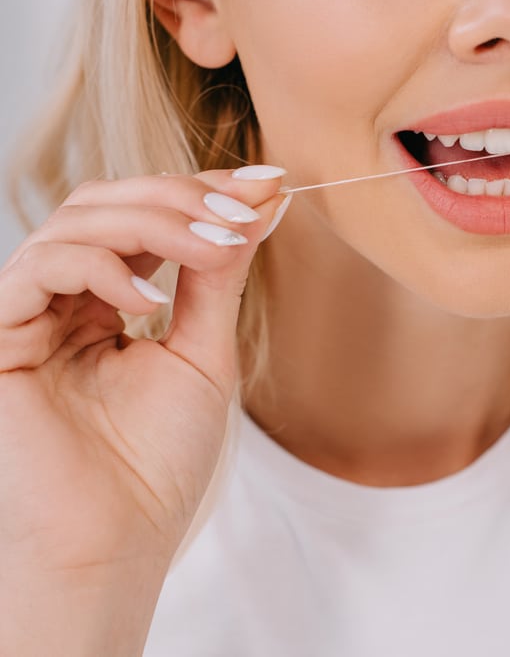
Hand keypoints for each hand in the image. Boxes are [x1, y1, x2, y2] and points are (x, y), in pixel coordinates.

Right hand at [0, 170, 285, 572]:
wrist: (115, 539)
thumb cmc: (158, 460)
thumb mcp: (203, 353)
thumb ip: (218, 279)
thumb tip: (256, 208)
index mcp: (111, 300)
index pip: (150, 219)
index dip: (205, 191)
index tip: (268, 182)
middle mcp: (67, 298)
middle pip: (112, 204)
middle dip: (185, 198)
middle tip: (243, 212)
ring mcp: (30, 312)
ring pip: (78, 221)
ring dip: (157, 222)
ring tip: (216, 247)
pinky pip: (40, 267)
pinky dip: (100, 265)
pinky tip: (148, 299)